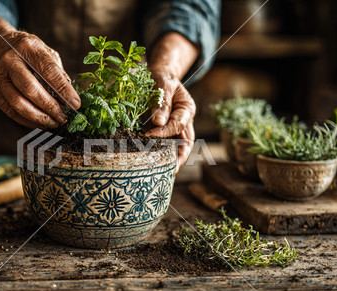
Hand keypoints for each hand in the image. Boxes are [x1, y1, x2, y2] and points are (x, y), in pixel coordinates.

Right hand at [0, 17, 80, 127]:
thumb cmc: (27, 51)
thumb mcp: (45, 52)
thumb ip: (58, 73)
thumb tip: (71, 98)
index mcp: (28, 48)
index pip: (48, 72)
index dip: (64, 90)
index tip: (75, 104)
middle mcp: (9, 61)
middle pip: (31, 90)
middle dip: (50, 107)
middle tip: (63, 117)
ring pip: (19, 104)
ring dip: (39, 118)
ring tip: (53, 123)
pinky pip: (11, 112)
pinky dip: (28, 121)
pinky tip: (40, 122)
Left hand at [145, 32, 198, 171]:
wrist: (159, 75)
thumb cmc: (162, 79)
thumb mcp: (162, 85)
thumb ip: (161, 102)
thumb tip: (158, 123)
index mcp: (187, 109)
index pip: (178, 125)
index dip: (165, 132)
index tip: (149, 134)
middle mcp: (184, 121)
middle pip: (186, 143)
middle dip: (180, 157)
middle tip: (171, 170)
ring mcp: (176, 127)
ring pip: (177, 146)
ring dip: (170, 158)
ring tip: (161, 170)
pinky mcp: (165, 131)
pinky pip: (166, 144)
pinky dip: (160, 152)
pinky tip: (150, 160)